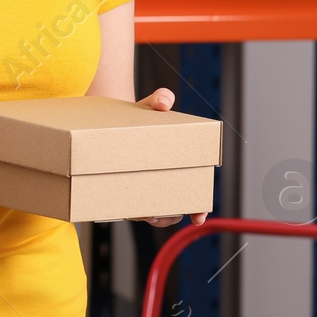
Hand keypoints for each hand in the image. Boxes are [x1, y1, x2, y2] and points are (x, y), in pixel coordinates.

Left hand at [130, 87, 207, 227]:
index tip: (198, 217)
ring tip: (137, 211)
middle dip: (167, 216)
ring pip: (152, 213)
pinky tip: (120, 205)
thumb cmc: (141, 115)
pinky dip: (128, 210)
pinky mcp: (126, 188)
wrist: (118, 119)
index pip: (195, 193)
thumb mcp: (151, 105)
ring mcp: (145, 187)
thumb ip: (160, 99)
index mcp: (180, 165)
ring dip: (147, 216)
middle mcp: (165, 180)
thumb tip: (163, 101)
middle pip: (173, 210)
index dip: (198, 208)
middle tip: (154, 214)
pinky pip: (131, 208)